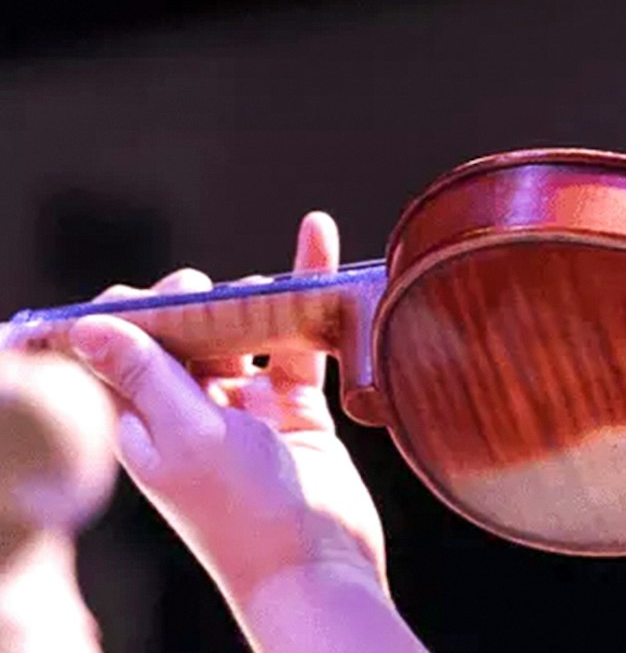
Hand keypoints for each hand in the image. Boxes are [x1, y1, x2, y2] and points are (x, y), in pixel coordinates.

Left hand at [66, 212, 386, 610]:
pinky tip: (323, 270)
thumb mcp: (188, 435)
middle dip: (207, 299)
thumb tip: (90, 325)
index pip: (127, 349)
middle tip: (228, 292)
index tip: (171, 289)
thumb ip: (147, 374)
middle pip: (190, 333)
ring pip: (248, 335)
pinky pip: (300, 349)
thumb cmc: (242, 511)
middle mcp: (192, 412)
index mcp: (146, 423)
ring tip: (285, 278)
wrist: (319, 567)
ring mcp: (247, 410)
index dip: (140, 311)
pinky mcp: (296, 412)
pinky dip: (311, 313)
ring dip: (263, 300)